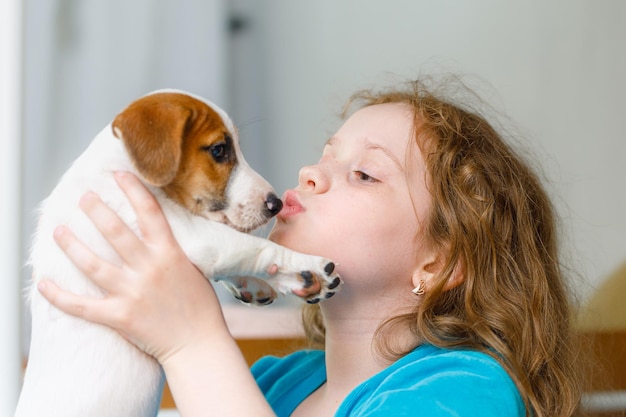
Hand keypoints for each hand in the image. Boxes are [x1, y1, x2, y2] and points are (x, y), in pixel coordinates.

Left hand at [37, 171, 227, 363]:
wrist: (199, 343)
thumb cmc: (201, 307)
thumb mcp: (194, 269)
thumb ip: (173, 251)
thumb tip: (156, 232)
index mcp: (170, 254)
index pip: (149, 212)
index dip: (133, 189)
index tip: (119, 174)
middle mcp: (149, 269)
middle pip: (115, 231)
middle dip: (96, 210)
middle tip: (83, 197)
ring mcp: (132, 293)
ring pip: (93, 264)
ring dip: (72, 245)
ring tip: (58, 230)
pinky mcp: (119, 316)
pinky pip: (82, 306)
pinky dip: (60, 296)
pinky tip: (43, 284)